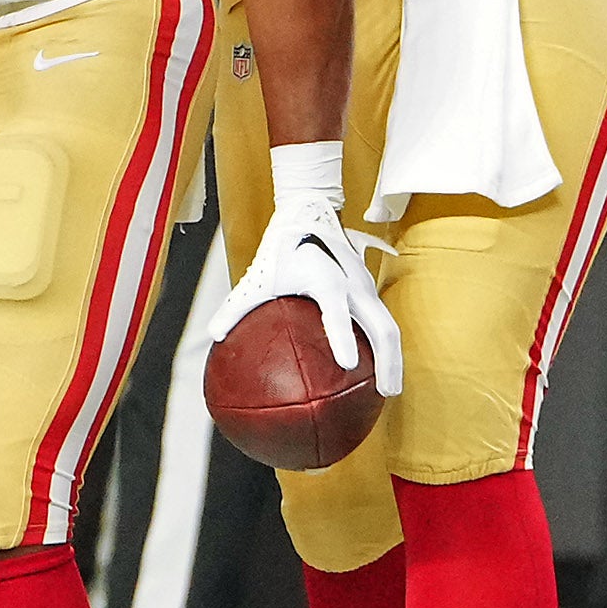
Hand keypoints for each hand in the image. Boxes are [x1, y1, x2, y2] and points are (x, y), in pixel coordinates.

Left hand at [207, 143, 403, 394]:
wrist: (310, 215)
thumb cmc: (281, 249)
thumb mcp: (257, 277)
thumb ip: (235, 306)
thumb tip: (214, 335)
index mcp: (325, 279)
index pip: (337, 310)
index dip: (342, 336)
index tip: (347, 365)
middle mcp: (352, 283)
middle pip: (381, 325)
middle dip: (387, 360)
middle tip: (384, 393)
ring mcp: (365, 286)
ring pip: (388, 326)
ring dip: (392, 358)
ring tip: (388, 390)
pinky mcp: (369, 290)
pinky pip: (382, 322)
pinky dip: (384, 347)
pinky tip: (376, 372)